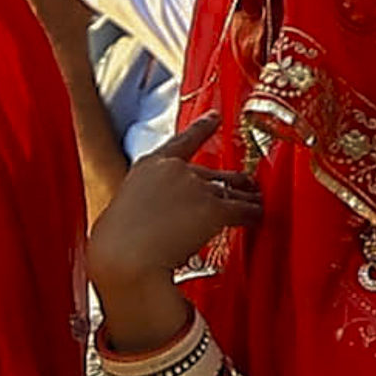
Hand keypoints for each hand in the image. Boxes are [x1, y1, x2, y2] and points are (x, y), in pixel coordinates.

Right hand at [87, 116, 258, 335]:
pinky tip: (257, 218)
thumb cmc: (117, 245)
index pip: (182, 141)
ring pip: (232, 191)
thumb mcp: (125, 212)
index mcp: (149, 166)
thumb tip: (156, 223)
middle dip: (231, 180)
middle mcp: (176, 170)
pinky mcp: (214, 208)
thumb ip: (146, 207)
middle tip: (245, 184)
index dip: (202, 128)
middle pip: (213, 172)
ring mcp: (196, 187)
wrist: (126, 257)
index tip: (215, 118)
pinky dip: (253, 215)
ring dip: (247, 198)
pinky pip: (243, 210)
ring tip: (257, 202)